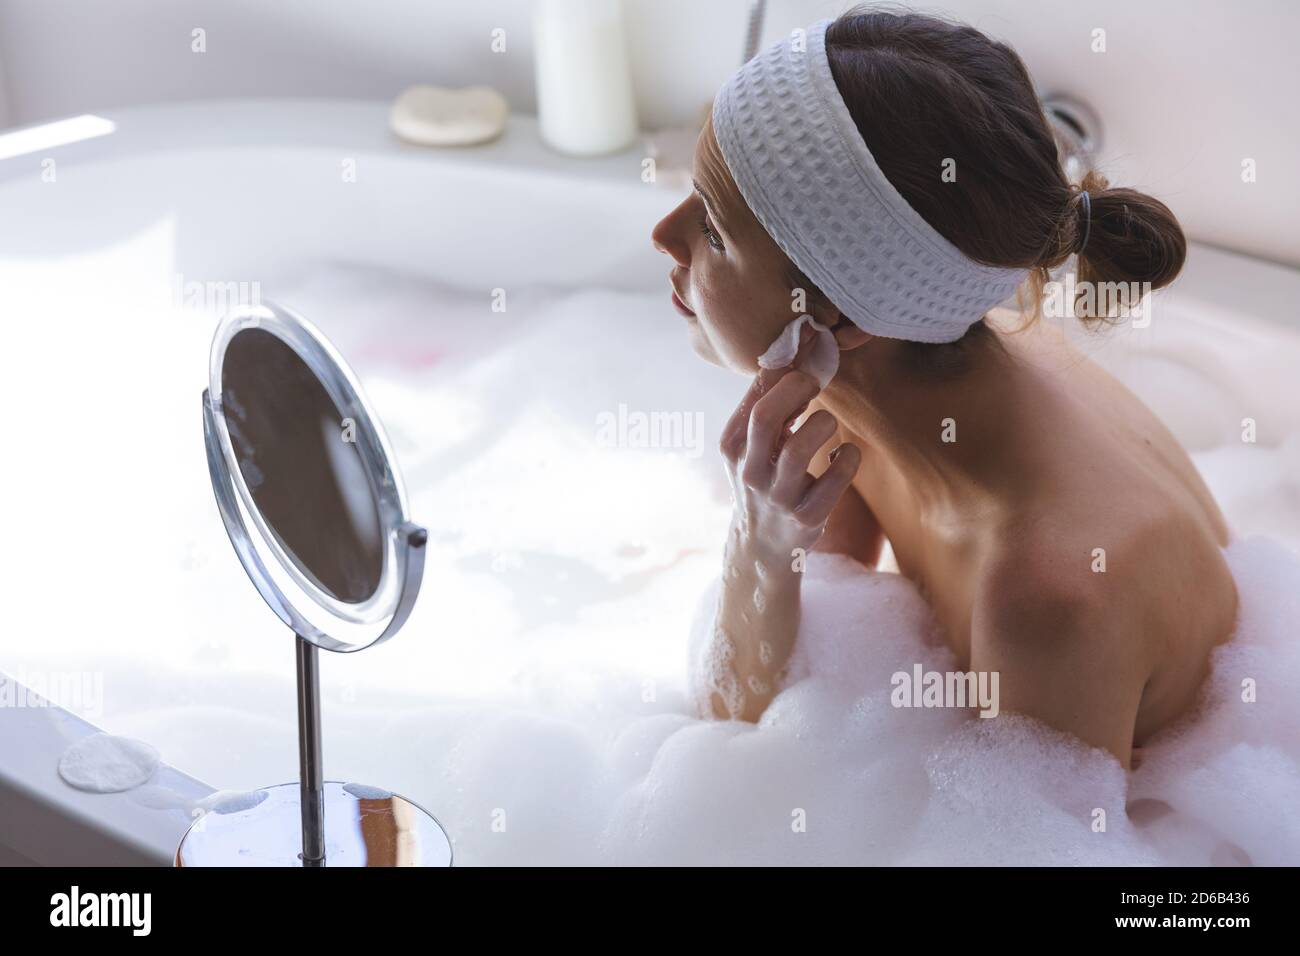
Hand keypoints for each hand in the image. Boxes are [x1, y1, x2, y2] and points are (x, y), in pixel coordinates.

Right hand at [719, 364, 861, 559]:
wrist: (762, 544)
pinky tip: (840, 458)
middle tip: (815, 384)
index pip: (753, 397)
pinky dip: (848, 458)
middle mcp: (749, 471)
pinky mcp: (807, 516)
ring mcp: (777, 496)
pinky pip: (837, 476)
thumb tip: (796, 356)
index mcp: (732, 446)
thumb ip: (767, 405)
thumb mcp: (751, 445)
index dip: (784, 372)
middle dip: (798, 389)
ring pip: (800, 447)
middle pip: (766, 416)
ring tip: (826, 424)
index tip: (804, 362)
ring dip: (823, 423)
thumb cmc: (763, 479)